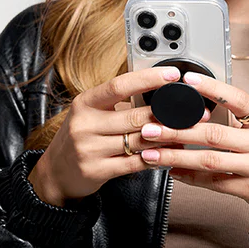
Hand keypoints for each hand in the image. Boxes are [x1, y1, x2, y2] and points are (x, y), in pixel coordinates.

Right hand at [28, 66, 208, 205]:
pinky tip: (169, 154)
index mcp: (85, 103)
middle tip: (193, 111)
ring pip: (139, 141)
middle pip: (135, 116)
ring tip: (187, 133)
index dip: (148, 79)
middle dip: (168, 114)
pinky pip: (135, 163)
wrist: (55, 173)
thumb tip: (157, 92)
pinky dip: (156, 158)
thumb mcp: (91, 114)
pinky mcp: (96, 171)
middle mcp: (85, 124)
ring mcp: (89, 149)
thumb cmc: (80, 138)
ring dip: (167, 138)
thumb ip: (118, 104)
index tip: (173, 74)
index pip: (119, 85)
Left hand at [138, 72, 248, 236]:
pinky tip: (173, 173)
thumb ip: (240, 126)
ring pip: (209, 159)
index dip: (212, 88)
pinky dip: (190, 178)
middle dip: (177, 130)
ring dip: (176, 156)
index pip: (239, 99)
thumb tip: (198, 112)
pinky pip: (215, 182)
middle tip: (151, 127)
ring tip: (152, 153)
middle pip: (214, 133)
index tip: (186, 80)